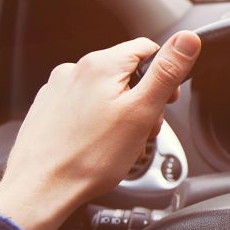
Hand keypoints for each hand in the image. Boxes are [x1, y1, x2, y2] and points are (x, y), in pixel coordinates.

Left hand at [0, 31, 201, 229]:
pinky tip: (99, 144)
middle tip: (144, 129)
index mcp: (101, 64)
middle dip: (143, 99)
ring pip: (106, 91)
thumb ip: (167, 72)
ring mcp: (59, 89)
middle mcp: (75, 70)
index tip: (167, 100)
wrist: (41, 189)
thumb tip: (188, 39)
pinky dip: (99, 121)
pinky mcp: (49, 109)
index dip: (164, 75)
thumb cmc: (90, 157)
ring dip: (123, 113)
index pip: (147, 49)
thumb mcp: (142, 111)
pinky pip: (85, 106)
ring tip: (122, 142)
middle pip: (127, 73)